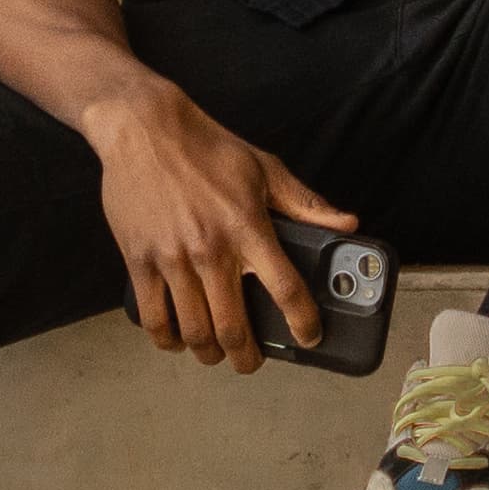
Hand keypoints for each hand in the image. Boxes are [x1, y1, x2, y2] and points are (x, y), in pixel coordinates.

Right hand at [88, 83, 338, 371]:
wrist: (145, 128)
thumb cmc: (208, 148)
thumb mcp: (265, 168)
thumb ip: (306, 203)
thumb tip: (348, 225)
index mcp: (249, 228)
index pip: (286, 289)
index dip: (303, 323)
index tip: (309, 338)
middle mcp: (211, 249)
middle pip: (234, 328)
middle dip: (247, 358)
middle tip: (251, 361)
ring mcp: (172, 258)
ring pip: (194, 331)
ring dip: (209, 354)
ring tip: (216, 353)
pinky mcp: (139, 260)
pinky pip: (153, 317)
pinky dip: (167, 340)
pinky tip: (177, 340)